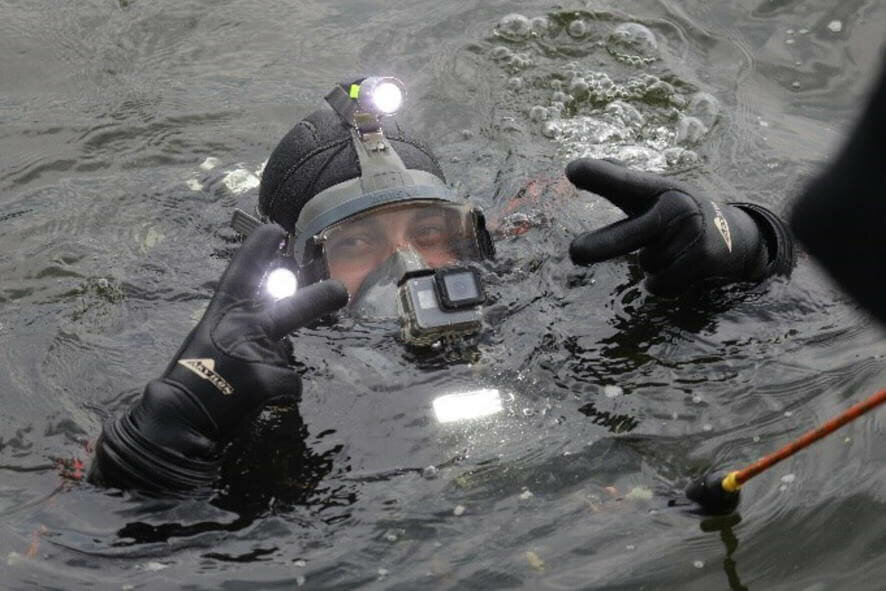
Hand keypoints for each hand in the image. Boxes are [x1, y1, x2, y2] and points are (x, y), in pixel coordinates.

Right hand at [92, 224, 347, 492]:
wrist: (176, 421)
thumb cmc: (191, 381)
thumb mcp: (209, 343)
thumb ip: (243, 330)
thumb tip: (278, 336)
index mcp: (221, 313)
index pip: (242, 272)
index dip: (259, 249)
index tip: (276, 230)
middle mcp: (242, 326)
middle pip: (293, 308)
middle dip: (321, 299)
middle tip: (341, 291)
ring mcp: (256, 352)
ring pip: (286, 357)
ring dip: (274, 371)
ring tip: (243, 386)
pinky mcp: (269, 380)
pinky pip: (290, 385)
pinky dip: (279, 395)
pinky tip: (255, 402)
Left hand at [566, 158, 769, 295]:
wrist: (739, 238)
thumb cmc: (681, 214)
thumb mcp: (655, 194)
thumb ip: (617, 183)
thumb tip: (574, 166)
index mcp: (658, 188)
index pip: (625, 182)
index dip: (600, 176)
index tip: (572, 170)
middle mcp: (675, 205)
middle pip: (628, 234)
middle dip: (600, 246)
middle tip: (574, 253)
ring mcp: (690, 231)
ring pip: (646, 265)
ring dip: (654, 266)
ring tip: (676, 250)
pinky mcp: (702, 257)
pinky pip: (661, 283)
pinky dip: (664, 283)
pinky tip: (682, 268)